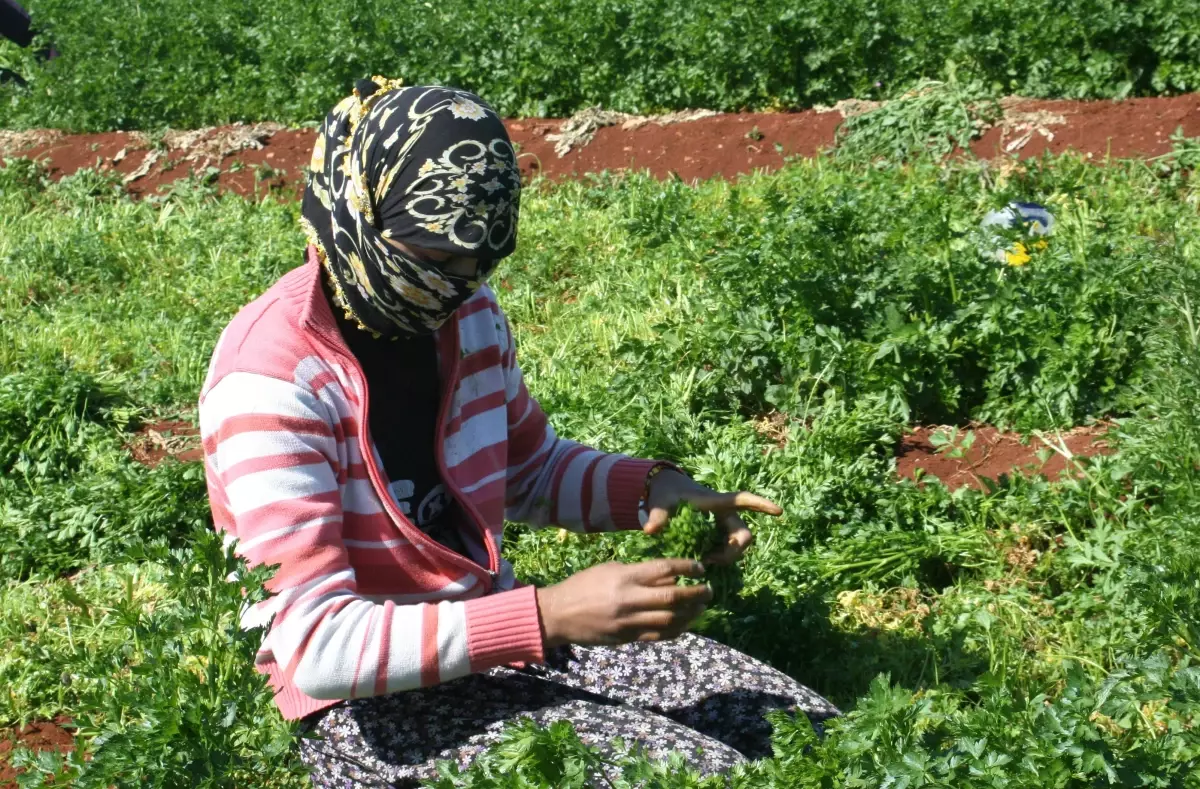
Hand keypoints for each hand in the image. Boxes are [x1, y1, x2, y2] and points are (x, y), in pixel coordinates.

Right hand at [536, 559, 711, 648]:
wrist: (559, 614)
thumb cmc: (583, 585)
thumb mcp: (610, 569)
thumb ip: (639, 573)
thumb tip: (670, 577)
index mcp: (625, 576)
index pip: (664, 569)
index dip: (687, 567)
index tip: (700, 568)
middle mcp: (630, 598)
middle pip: (673, 596)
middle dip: (696, 593)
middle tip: (709, 590)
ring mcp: (629, 621)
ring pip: (670, 619)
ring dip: (691, 613)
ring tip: (702, 607)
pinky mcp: (627, 638)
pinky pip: (658, 636)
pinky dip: (676, 630)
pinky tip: (686, 624)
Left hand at [643, 470, 782, 564]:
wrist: (664, 492)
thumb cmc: (665, 493)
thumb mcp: (661, 502)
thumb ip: (658, 516)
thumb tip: (650, 530)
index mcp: (716, 502)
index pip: (743, 500)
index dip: (761, 505)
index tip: (778, 512)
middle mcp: (725, 514)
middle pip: (744, 534)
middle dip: (734, 551)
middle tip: (711, 560)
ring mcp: (722, 525)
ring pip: (738, 545)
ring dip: (726, 557)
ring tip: (704, 561)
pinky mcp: (716, 534)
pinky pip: (727, 549)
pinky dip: (719, 557)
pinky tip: (702, 560)